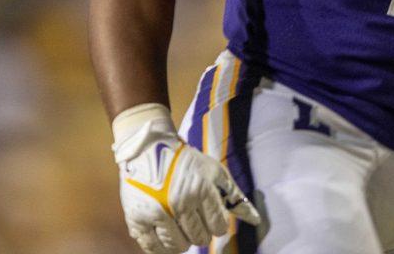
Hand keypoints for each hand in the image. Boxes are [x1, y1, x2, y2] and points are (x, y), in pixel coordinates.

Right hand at [114, 114, 260, 253]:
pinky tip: (165, 236)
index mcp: (201, 189)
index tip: (211, 218)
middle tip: (193, 220)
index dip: (217, 225)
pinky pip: (153, 248)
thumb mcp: (215, 172)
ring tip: (179, 227)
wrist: (148, 148)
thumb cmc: (186, 161)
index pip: (218, 226)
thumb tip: (255, 220)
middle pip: (199, 238)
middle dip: (200, 233)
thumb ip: (235, 196)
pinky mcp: (137, 219)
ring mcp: (157, 212)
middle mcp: (180, 202)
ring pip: (178, 247)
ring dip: (182, 241)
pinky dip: (161, 248)